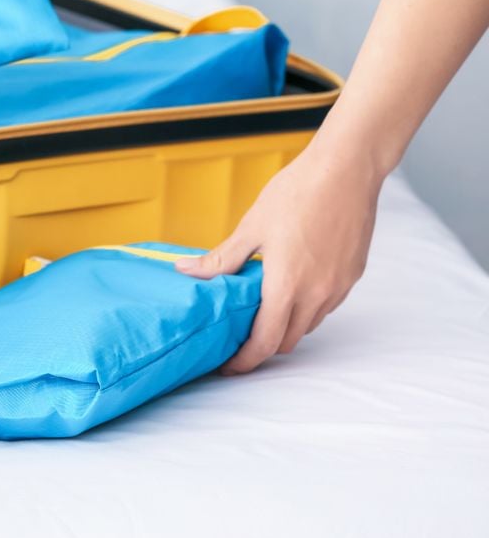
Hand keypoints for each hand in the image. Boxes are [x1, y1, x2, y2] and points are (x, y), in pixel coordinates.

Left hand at [174, 144, 382, 372]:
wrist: (346, 171)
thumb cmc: (296, 194)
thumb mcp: (250, 227)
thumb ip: (221, 259)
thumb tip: (185, 271)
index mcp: (286, 286)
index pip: (264, 342)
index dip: (244, 361)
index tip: (228, 366)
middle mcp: (316, 294)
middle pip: (287, 340)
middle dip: (262, 346)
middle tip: (239, 336)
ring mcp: (338, 287)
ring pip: (308, 325)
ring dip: (286, 326)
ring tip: (262, 311)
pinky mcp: (352, 276)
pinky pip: (325, 306)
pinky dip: (306, 307)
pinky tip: (291, 287)